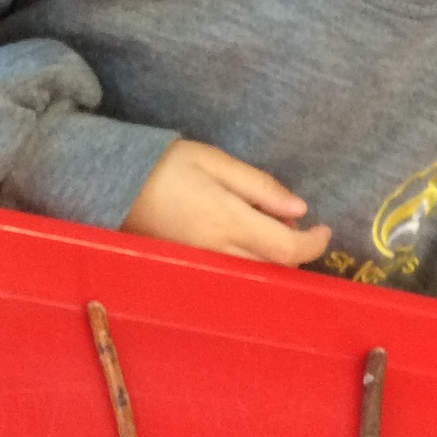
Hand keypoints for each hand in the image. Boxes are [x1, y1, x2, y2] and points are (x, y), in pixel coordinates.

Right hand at [123, 141, 331, 266]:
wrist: (112, 185)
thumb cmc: (166, 166)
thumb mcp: (216, 162)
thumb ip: (260, 187)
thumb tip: (299, 210)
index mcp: (229, 222)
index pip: (287, 249)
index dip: (313, 244)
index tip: (324, 229)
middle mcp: (219, 252)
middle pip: (275, 267)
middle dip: (296, 249)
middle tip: (295, 223)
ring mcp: (204, 264)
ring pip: (256, 273)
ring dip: (274, 257)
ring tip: (270, 228)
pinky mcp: (192, 268)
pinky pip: (235, 273)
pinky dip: (252, 261)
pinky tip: (246, 240)